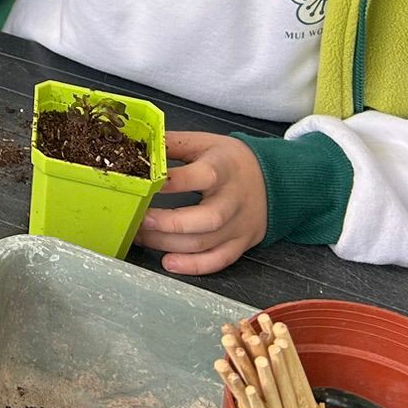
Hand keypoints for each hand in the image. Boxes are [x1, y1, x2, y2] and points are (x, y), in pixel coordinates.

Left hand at [135, 131, 267, 274]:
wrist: (272, 178)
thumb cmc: (230, 160)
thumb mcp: (204, 142)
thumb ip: (171, 144)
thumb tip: (136, 144)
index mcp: (225, 168)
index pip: (203, 176)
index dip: (172, 182)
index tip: (145, 184)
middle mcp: (234, 200)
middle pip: (206, 218)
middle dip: (168, 223)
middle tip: (140, 220)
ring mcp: (239, 225)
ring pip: (205, 242)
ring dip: (169, 244)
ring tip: (141, 237)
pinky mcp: (242, 243)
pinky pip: (219, 260)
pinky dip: (193, 266)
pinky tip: (169, 262)